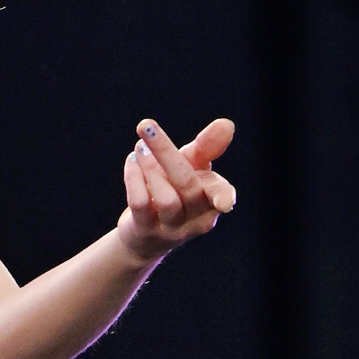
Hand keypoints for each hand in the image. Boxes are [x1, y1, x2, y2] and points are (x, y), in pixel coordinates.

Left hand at [119, 115, 236, 260]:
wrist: (146, 234)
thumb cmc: (176, 192)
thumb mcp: (193, 167)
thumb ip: (207, 147)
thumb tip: (227, 124)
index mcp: (212, 201)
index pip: (220, 193)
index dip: (223, 194)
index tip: (224, 201)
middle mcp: (196, 219)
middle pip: (187, 186)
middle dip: (165, 152)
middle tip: (146, 126)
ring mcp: (171, 228)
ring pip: (166, 198)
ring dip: (149, 166)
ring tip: (140, 147)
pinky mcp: (146, 230)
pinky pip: (140, 203)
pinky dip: (133, 177)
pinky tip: (132, 161)